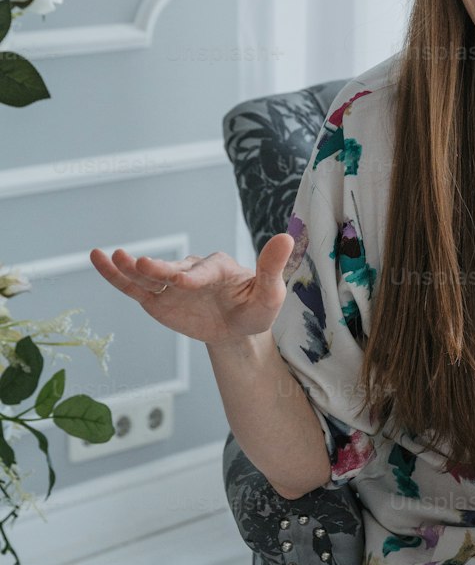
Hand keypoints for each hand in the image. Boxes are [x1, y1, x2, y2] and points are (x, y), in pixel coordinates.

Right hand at [89, 233, 296, 345]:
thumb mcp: (270, 293)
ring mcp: (171, 284)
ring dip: (130, 268)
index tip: (181, 284)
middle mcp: (191, 270)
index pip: (202, 272)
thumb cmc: (255, 308)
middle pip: (172, 271)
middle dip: (158, 269)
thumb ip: (272, 267)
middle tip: (141, 264)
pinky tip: (98, 259)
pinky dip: (115, 275)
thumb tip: (286, 237)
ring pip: (148, 277)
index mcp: (218, 267)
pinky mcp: (157, 299)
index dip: (192, 279)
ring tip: (112, 256)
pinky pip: (133, 287)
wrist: (238, 327)